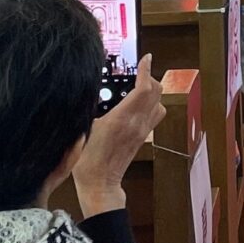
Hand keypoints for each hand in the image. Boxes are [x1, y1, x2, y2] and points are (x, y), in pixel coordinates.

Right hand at [70, 55, 164, 215]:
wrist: (99, 183)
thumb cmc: (88, 159)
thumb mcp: (84, 128)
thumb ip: (91, 108)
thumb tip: (91, 92)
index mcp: (123, 118)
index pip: (144, 88)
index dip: (146, 70)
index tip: (146, 58)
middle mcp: (138, 123)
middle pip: (156, 93)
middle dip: (150, 78)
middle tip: (139, 71)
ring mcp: (142, 131)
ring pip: (159, 104)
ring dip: (153, 92)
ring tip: (140, 86)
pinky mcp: (142, 138)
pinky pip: (154, 116)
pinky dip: (151, 105)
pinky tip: (137, 104)